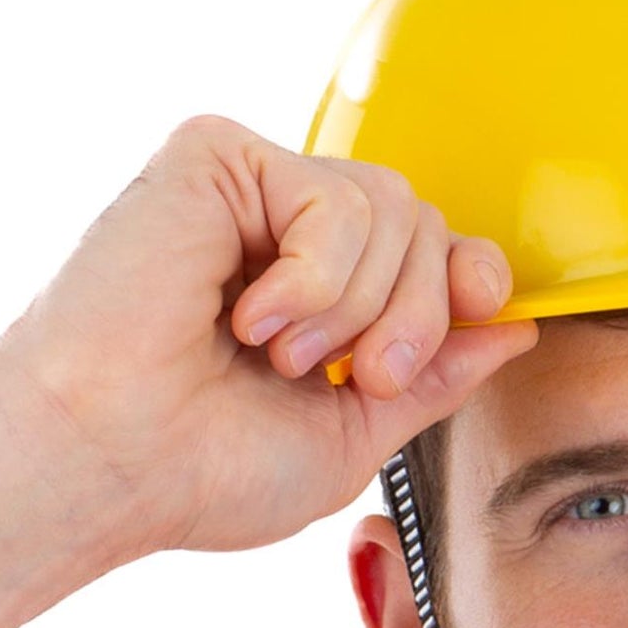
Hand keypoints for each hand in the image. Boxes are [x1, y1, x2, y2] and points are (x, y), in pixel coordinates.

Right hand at [0, 113, 537, 562]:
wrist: (113, 466)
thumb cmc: (203, 469)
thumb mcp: (357, 435)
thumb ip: (437, 376)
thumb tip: (515, 324)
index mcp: (322, 295)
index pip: (434, 249)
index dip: (472, 276)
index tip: (481, 312)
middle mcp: (288, 234)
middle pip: (425, 224)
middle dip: (414, 317)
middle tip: (352, 379)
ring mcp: (252, 190)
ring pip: (392, 206)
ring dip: (356, 308)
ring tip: (280, 356)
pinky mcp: (215, 157)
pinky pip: (330, 194)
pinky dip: (312, 277)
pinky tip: (249, 317)